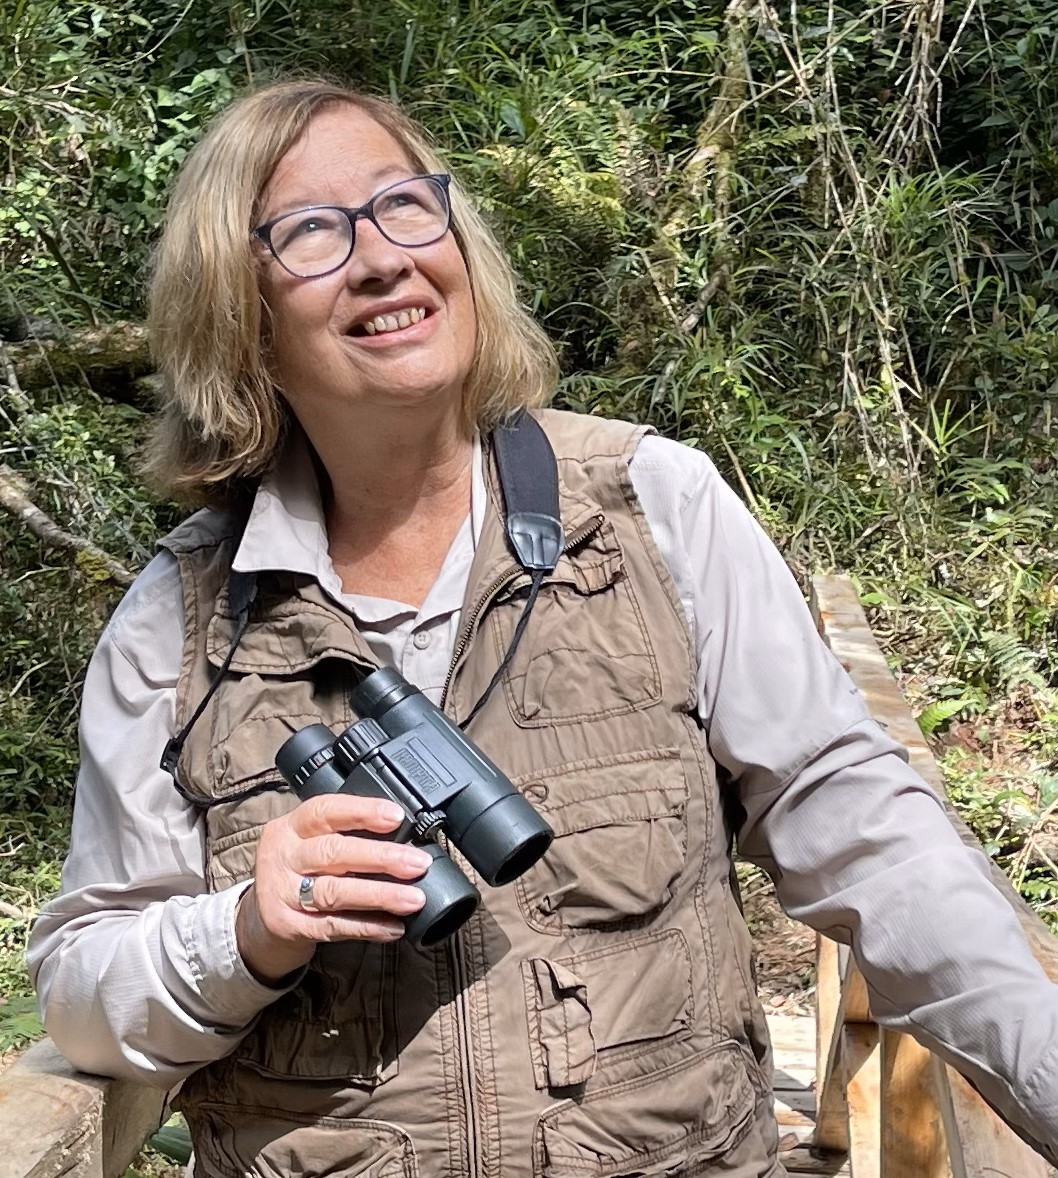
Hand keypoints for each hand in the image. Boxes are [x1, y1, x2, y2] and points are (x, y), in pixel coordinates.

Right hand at [235, 794, 429, 983]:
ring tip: (413, 899)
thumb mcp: (309, 843)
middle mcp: (282, 856)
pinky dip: (366, 926)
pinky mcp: (286, 926)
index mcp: (291, 826)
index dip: (362, 812)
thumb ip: (345, 836)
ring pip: (335, 892)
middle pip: (333, 852)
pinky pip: (333, 926)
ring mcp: (280, 893)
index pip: (325, 810)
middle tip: (417, 864)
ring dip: (380, 895)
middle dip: (381, 857)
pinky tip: (392, 927)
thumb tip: (404, 838)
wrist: (259, 919)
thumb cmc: (299, 872)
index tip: (396, 817)